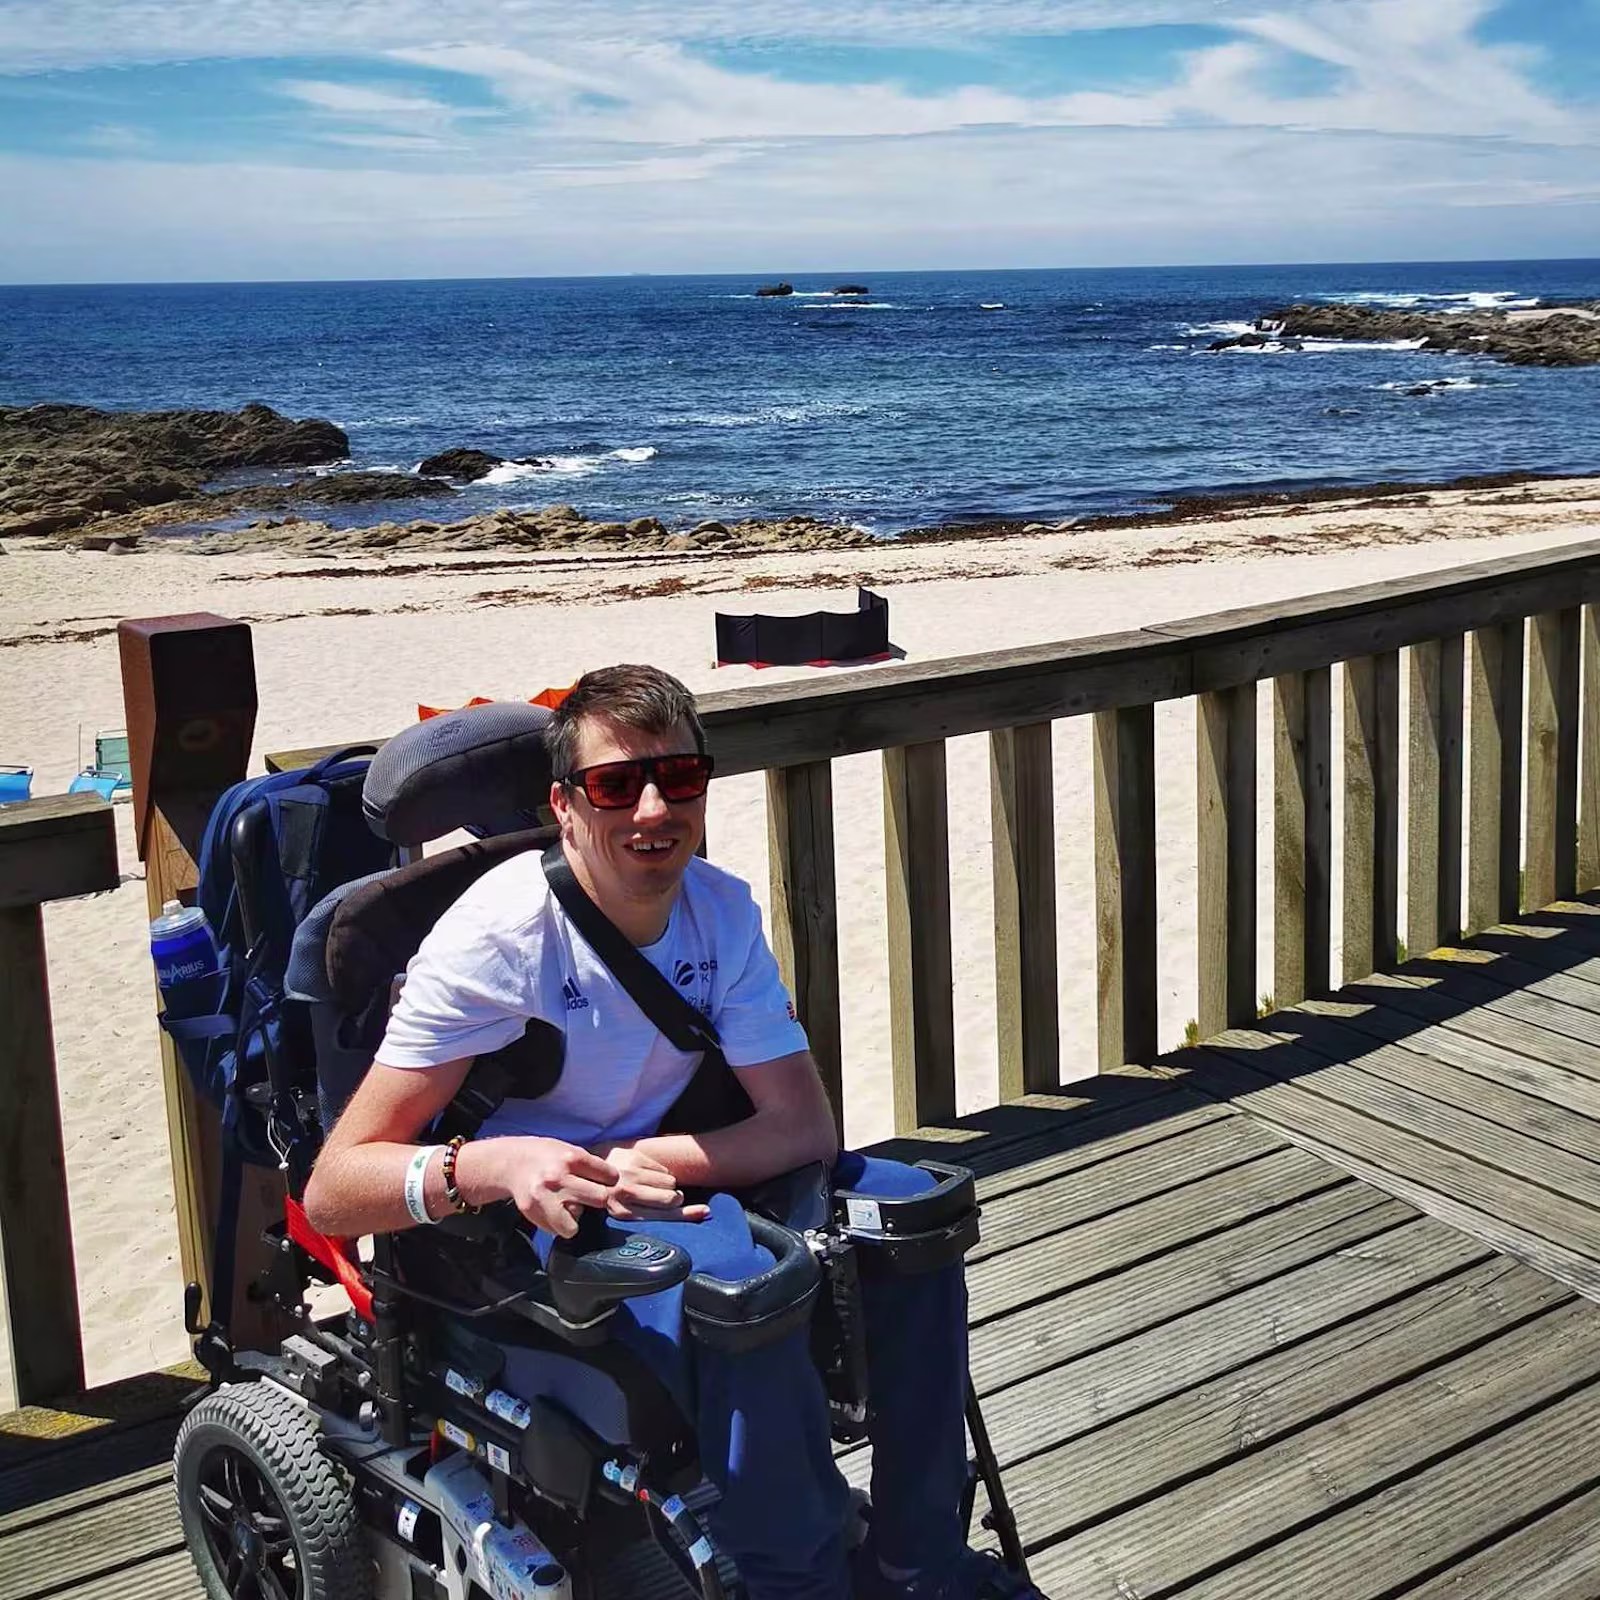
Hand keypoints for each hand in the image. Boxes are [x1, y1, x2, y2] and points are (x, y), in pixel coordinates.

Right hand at [477, 1137, 619, 1238]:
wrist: (510, 1162)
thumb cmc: (545, 1155)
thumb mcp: (568, 1149)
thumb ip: (588, 1164)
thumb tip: (614, 1182)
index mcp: (572, 1157)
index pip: (609, 1175)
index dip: (609, 1180)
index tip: (604, 1180)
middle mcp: (559, 1177)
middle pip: (600, 1199)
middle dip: (597, 1199)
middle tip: (588, 1196)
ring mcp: (545, 1196)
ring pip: (577, 1221)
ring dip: (576, 1216)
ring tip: (568, 1205)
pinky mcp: (534, 1211)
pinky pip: (558, 1229)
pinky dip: (559, 1224)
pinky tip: (554, 1210)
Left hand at [593, 1142, 710, 1223]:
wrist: (590, 1169)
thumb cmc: (615, 1196)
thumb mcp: (628, 1212)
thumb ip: (659, 1215)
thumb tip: (704, 1212)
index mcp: (624, 1213)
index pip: (665, 1216)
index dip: (688, 1214)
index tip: (705, 1210)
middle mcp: (626, 1194)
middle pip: (672, 1198)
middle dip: (674, 1198)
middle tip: (666, 1198)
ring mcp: (630, 1174)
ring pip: (671, 1182)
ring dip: (668, 1185)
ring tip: (653, 1186)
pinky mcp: (633, 1158)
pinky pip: (663, 1169)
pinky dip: (661, 1173)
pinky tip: (646, 1175)